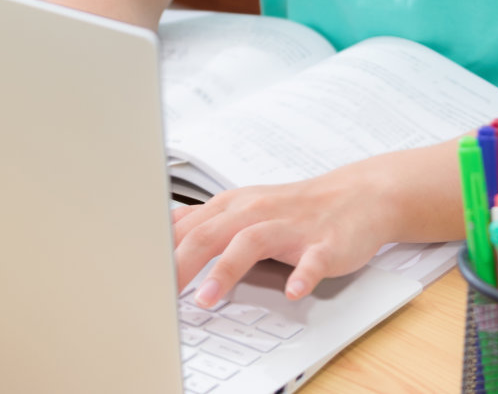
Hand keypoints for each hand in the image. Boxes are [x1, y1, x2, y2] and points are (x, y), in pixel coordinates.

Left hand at [172, 165, 396, 307]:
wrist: (357, 196)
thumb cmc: (296, 207)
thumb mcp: (243, 207)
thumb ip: (205, 220)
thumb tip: (164, 228)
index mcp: (234, 206)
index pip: (187, 228)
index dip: (160, 253)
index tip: (140, 277)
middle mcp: (257, 212)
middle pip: (209, 234)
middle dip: (180, 264)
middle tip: (159, 292)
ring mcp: (290, 227)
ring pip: (250, 243)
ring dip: (225, 272)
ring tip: (207, 299)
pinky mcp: (323, 244)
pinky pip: (311, 261)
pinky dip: (301, 276)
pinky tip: (292, 291)